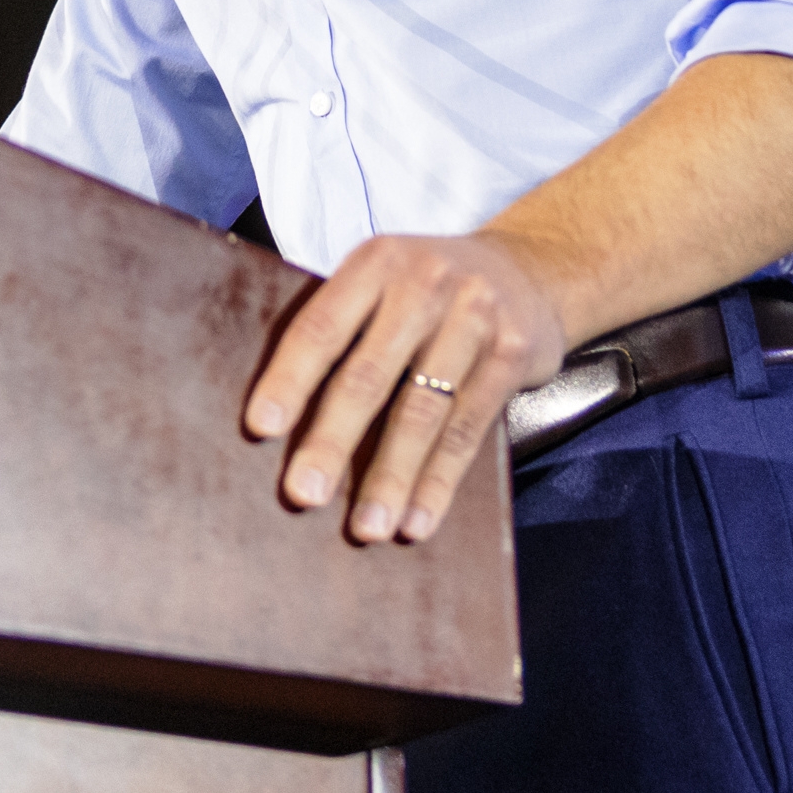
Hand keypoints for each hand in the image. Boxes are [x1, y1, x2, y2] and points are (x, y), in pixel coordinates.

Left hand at [246, 232, 570, 544]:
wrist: (532, 269)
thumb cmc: (428, 290)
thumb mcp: (385, 282)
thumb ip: (343, 327)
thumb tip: (276, 416)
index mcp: (375, 263)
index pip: (322, 326)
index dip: (289, 378)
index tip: (261, 428)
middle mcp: (424, 284)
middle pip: (369, 375)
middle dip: (332, 441)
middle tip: (303, 494)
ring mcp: (473, 318)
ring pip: (422, 412)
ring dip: (390, 477)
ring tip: (365, 528)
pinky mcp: (511, 356)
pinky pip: (468, 429)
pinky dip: (439, 482)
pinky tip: (417, 521)